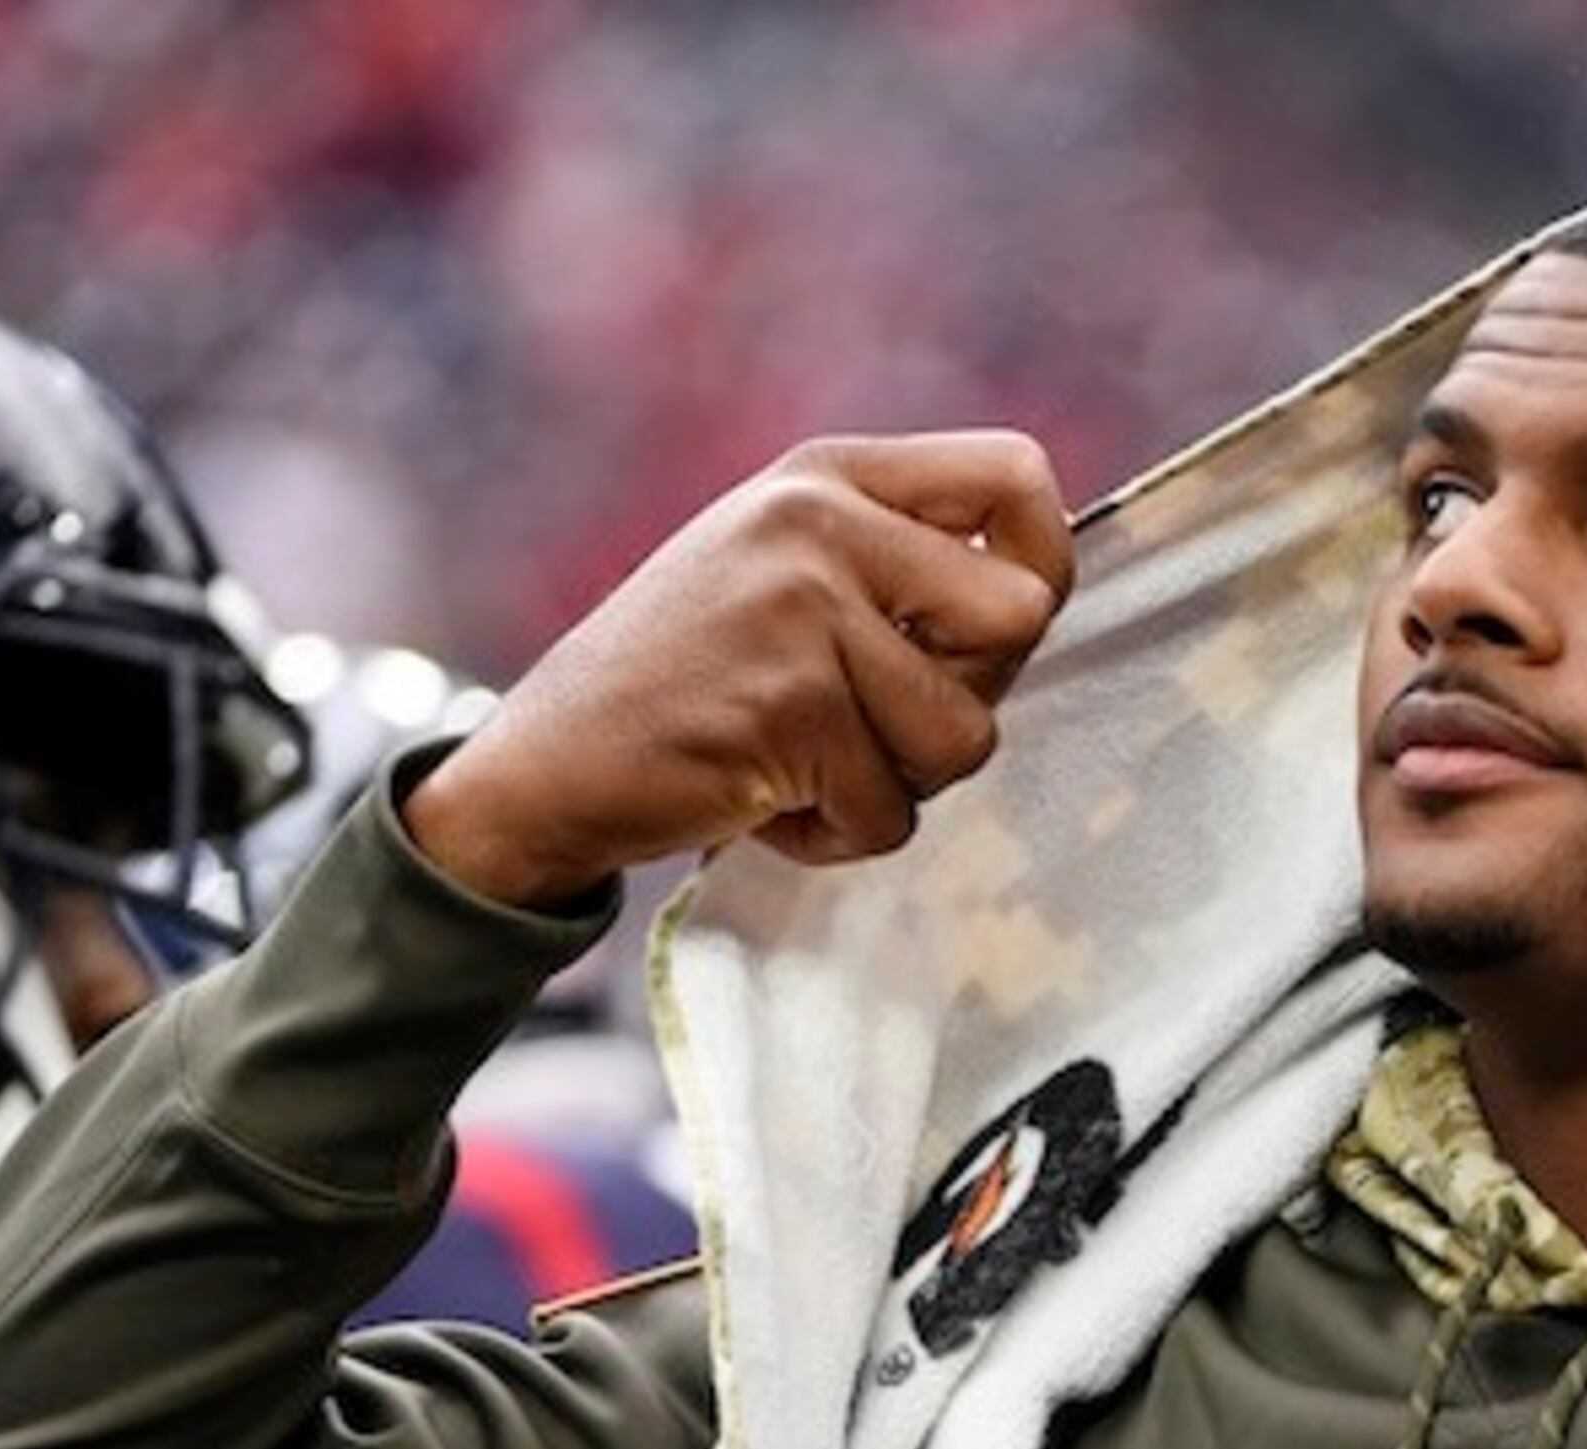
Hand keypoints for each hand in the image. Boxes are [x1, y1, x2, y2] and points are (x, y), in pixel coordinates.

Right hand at [405, 431, 1074, 907]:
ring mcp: (802, 606)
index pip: (1016, 472)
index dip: (1043, 561)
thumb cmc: (682, 683)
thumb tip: (1036, 600)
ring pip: (966, 734)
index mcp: (827, 475)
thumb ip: (893, 563)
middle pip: (1021, 614)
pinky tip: (766, 804)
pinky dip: (839, 837)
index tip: (992, 633)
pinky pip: (892, 811)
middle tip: (876, 721)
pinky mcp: (790, 704)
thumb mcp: (780, 572)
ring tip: (806, 765)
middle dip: (969, 696)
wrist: (543, 767)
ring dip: (896, 785)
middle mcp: (818, 519)